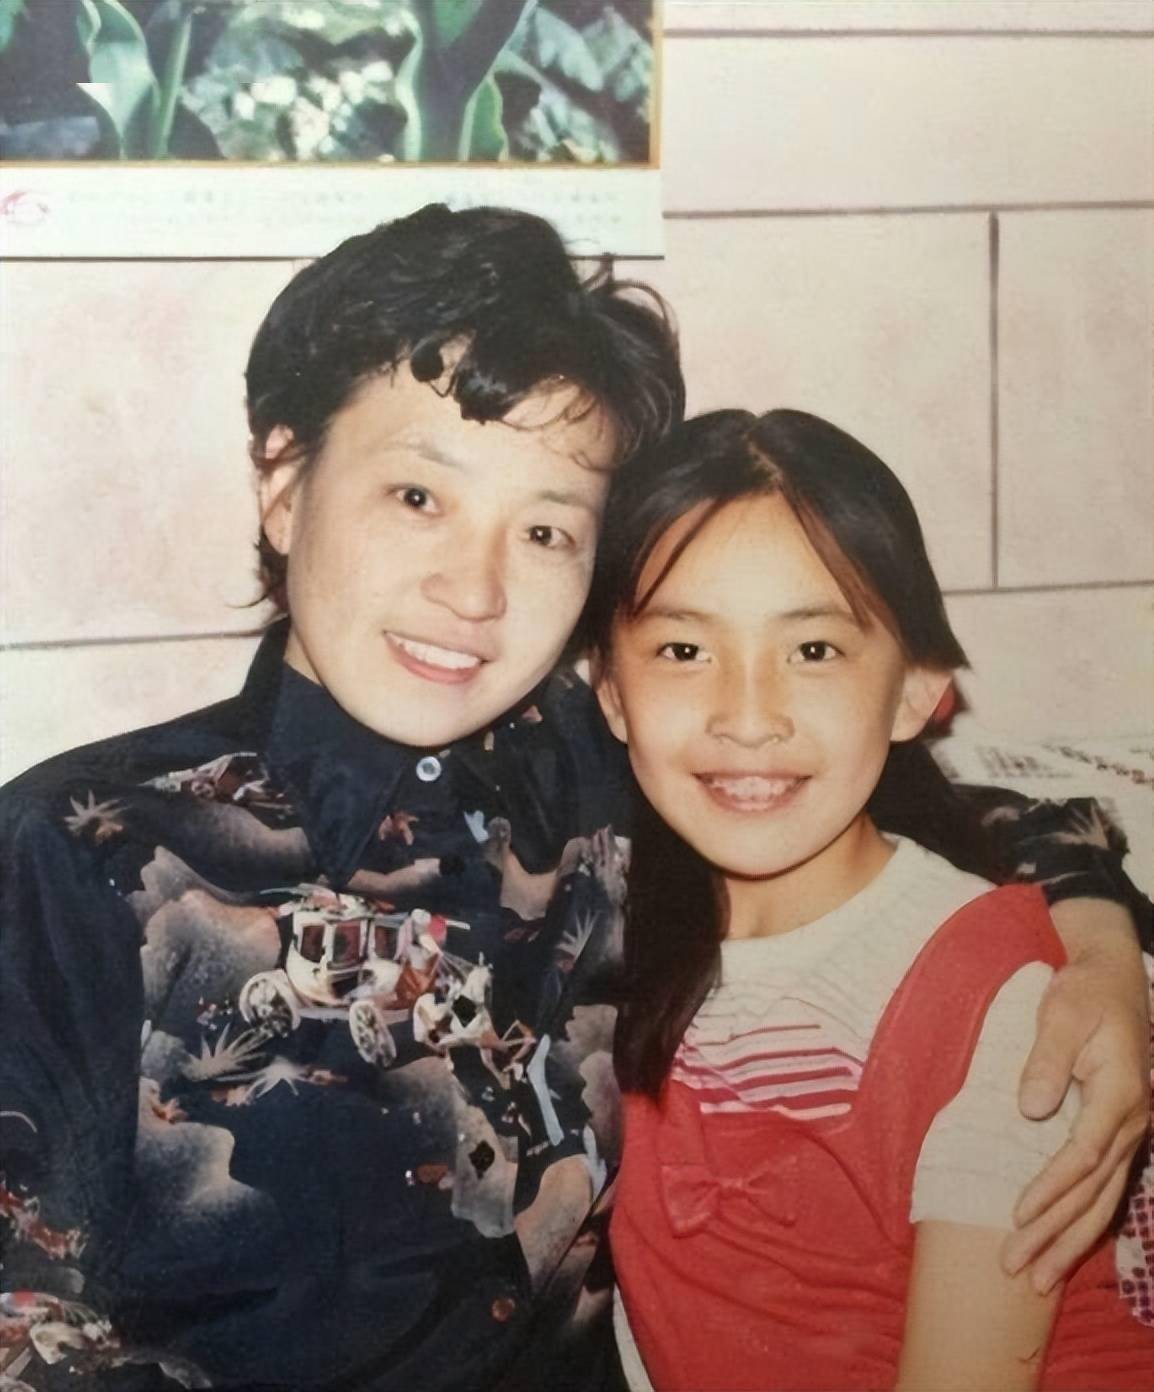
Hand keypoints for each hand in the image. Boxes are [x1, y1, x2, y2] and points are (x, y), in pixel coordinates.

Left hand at [1002, 900, 1150, 1291]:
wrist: (1113, 978)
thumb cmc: (1084, 992)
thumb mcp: (1061, 1013)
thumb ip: (1047, 1060)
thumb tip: (1031, 1108)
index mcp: (1121, 1093)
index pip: (1083, 1155)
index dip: (1050, 1190)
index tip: (1017, 1215)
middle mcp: (1133, 1120)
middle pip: (1093, 1191)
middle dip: (1055, 1235)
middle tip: (1017, 1270)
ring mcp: (1132, 1130)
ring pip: (1104, 1199)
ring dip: (1071, 1242)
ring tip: (1038, 1280)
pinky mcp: (1121, 1132)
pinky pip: (1106, 1188)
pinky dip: (1085, 1222)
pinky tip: (1065, 1248)